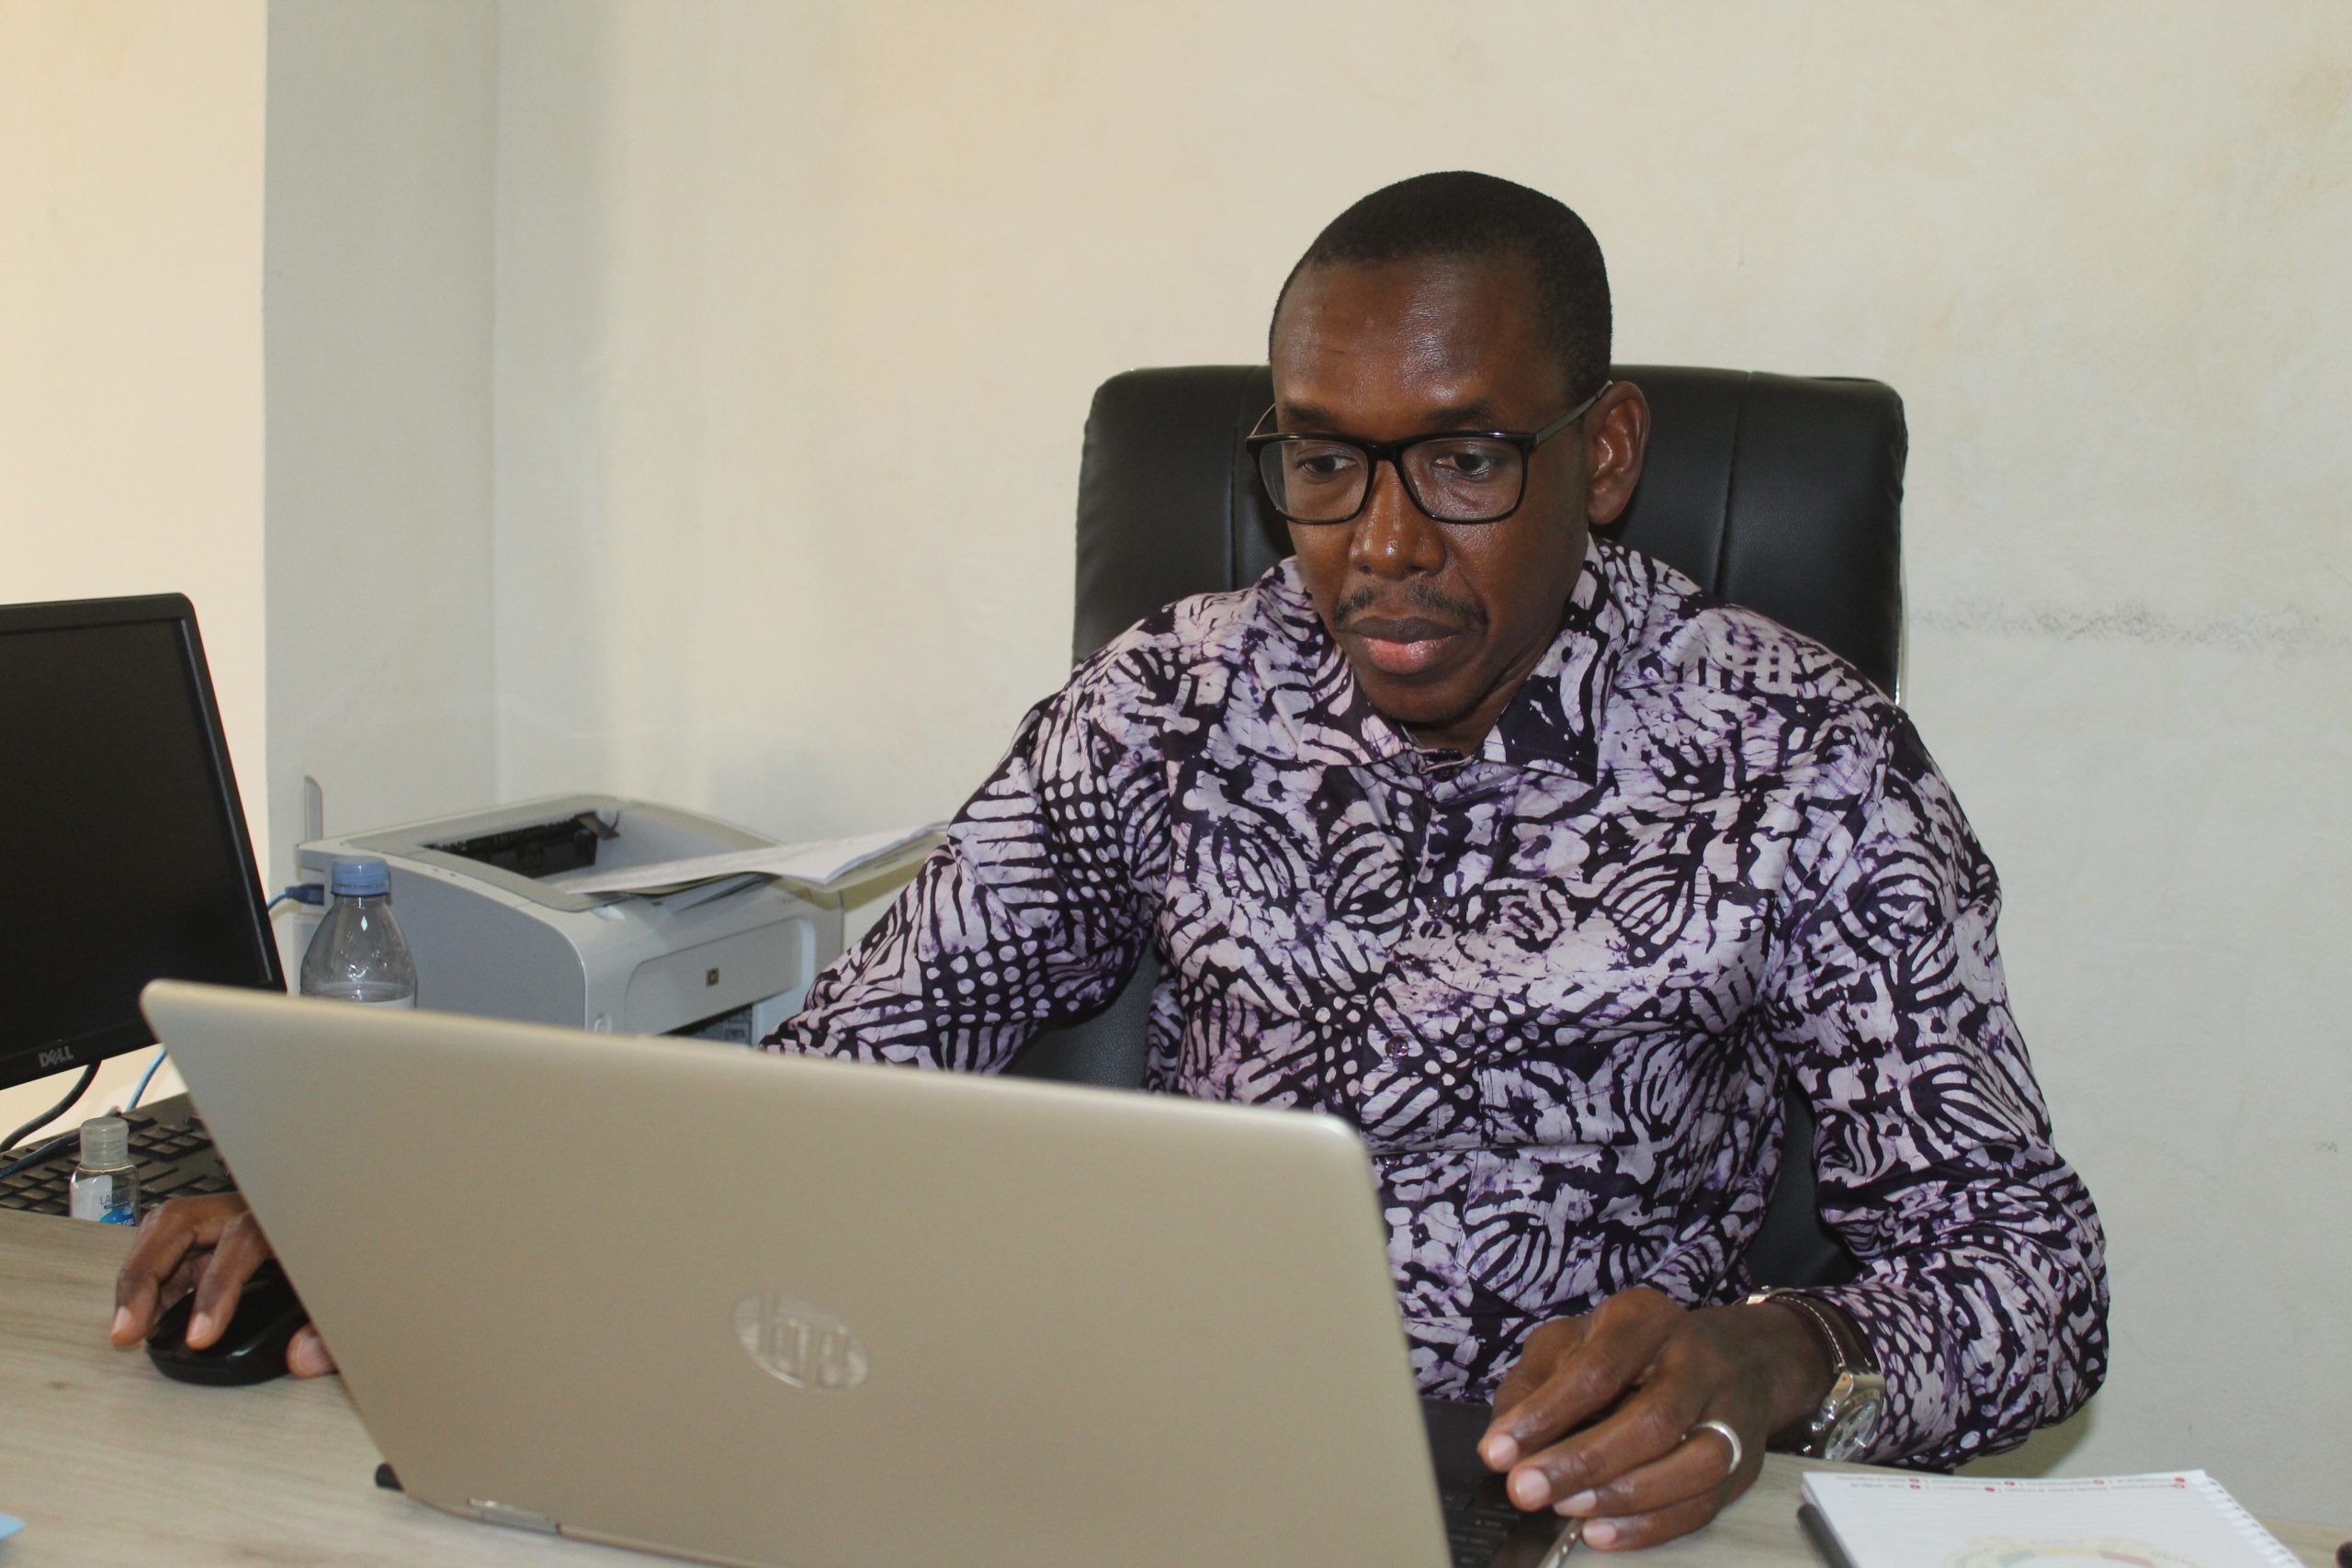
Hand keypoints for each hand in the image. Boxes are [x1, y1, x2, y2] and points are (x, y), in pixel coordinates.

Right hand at [108, 1193, 335, 1376]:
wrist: (353, 1225)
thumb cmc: (343, 1263)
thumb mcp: (349, 1298)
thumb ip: (335, 1330)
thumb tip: (304, 1358)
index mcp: (289, 1218)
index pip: (244, 1240)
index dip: (217, 1290)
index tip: (199, 1338)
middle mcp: (249, 1208)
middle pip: (182, 1220)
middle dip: (147, 1275)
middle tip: (129, 1330)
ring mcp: (223, 1216)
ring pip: (166, 1228)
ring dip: (138, 1276)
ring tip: (126, 1327)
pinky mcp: (208, 1234)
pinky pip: (167, 1247)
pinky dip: (148, 1280)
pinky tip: (143, 1316)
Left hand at [1476, 1287, 1830, 1550]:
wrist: (1735, 1356)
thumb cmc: (1632, 1352)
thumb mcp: (1574, 1341)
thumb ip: (1534, 1381)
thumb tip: (1504, 1438)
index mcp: (1645, 1318)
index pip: (1596, 1368)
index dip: (1545, 1414)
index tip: (1498, 1452)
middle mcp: (1696, 1358)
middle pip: (1650, 1419)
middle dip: (1582, 1462)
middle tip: (1526, 1491)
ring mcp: (1729, 1409)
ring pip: (1694, 1463)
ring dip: (1625, 1496)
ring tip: (1568, 1511)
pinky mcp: (1745, 1458)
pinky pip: (1705, 1502)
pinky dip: (1652, 1526)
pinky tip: (1602, 1531)